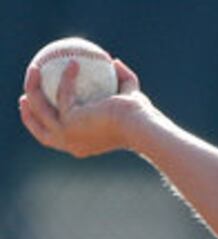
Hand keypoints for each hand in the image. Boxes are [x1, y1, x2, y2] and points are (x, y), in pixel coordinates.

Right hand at [19, 58, 153, 157]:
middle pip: (40, 132)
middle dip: (29, 114)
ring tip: (35, 68)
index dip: (43, 124)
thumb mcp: (130, 97)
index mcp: (82, 144)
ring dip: (33, 88)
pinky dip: (66, 78)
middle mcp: (72, 144)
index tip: (37, 106)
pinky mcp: (69, 123)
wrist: (140, 128)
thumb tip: (115, 62)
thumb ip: (123, 80)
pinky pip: (63, 94)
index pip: (57, 138)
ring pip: (40, 111)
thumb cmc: (139, 118)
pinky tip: (73, 64)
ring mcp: (68, 136)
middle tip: (24, 95)